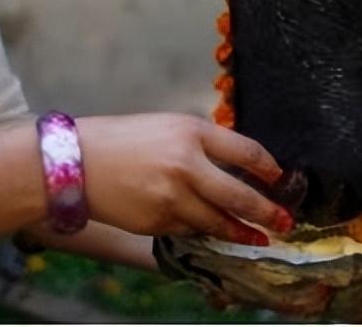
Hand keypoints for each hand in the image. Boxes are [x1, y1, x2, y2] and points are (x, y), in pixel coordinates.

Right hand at [76, 113, 293, 244]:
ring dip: (242, 232)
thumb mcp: (169, 125)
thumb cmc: (124, 138)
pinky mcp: (157, 222)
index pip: (246, 152)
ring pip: (218, 222)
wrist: (76, 162)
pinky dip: (204, 231)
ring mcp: (171, 198)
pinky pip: (191, 230)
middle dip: (267, 212)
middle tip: (285, 221)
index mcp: (191, 132)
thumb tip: (239, 166)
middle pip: (240, 196)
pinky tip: (214, 232)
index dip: (269, 169)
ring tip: (258, 237)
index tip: (280, 179)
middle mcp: (186, 165)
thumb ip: (204, 143)